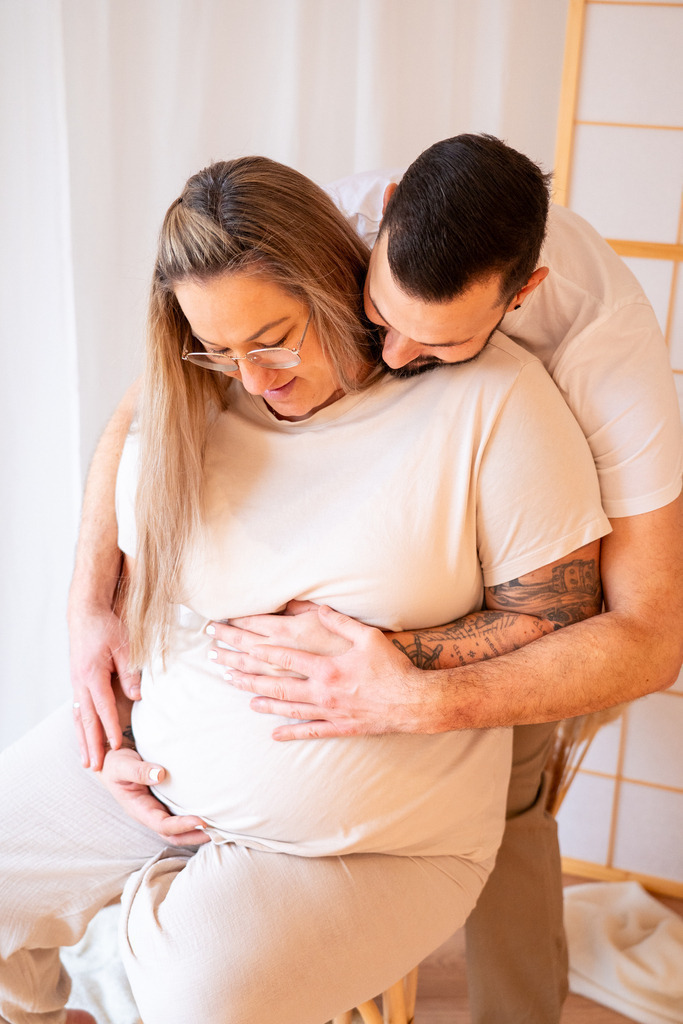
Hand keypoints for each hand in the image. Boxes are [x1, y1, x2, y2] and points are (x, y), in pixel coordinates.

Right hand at [69, 606, 140, 770]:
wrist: (86, 613)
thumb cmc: (108, 627)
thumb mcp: (125, 646)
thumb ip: (131, 673)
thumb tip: (137, 697)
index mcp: (93, 675)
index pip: (103, 707)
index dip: (110, 728)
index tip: (117, 747)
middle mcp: (80, 683)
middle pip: (87, 719)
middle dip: (92, 744)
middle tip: (95, 767)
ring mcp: (76, 683)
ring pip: (79, 718)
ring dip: (83, 741)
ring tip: (86, 762)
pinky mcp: (77, 681)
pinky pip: (77, 710)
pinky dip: (80, 727)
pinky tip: (83, 739)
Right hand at [97, 747, 208, 845]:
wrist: (111, 761)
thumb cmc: (116, 763)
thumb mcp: (122, 765)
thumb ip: (139, 770)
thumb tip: (161, 774)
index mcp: (139, 809)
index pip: (162, 825)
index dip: (182, 826)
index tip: (201, 821)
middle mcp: (149, 814)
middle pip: (173, 835)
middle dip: (194, 836)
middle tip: (217, 830)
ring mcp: (157, 809)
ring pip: (178, 829)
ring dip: (196, 831)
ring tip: (219, 826)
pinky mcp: (164, 802)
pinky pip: (179, 815)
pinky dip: (194, 819)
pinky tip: (210, 812)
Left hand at [213, 605, 441, 739]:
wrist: (414, 702)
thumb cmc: (393, 667)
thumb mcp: (368, 637)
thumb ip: (340, 622)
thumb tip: (318, 608)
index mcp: (326, 666)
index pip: (282, 656)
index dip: (255, 647)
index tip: (234, 642)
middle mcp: (321, 691)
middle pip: (275, 682)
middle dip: (246, 672)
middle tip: (223, 667)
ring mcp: (328, 711)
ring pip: (286, 706)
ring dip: (262, 700)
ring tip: (242, 694)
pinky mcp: (338, 726)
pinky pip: (309, 730)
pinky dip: (290, 732)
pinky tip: (273, 734)